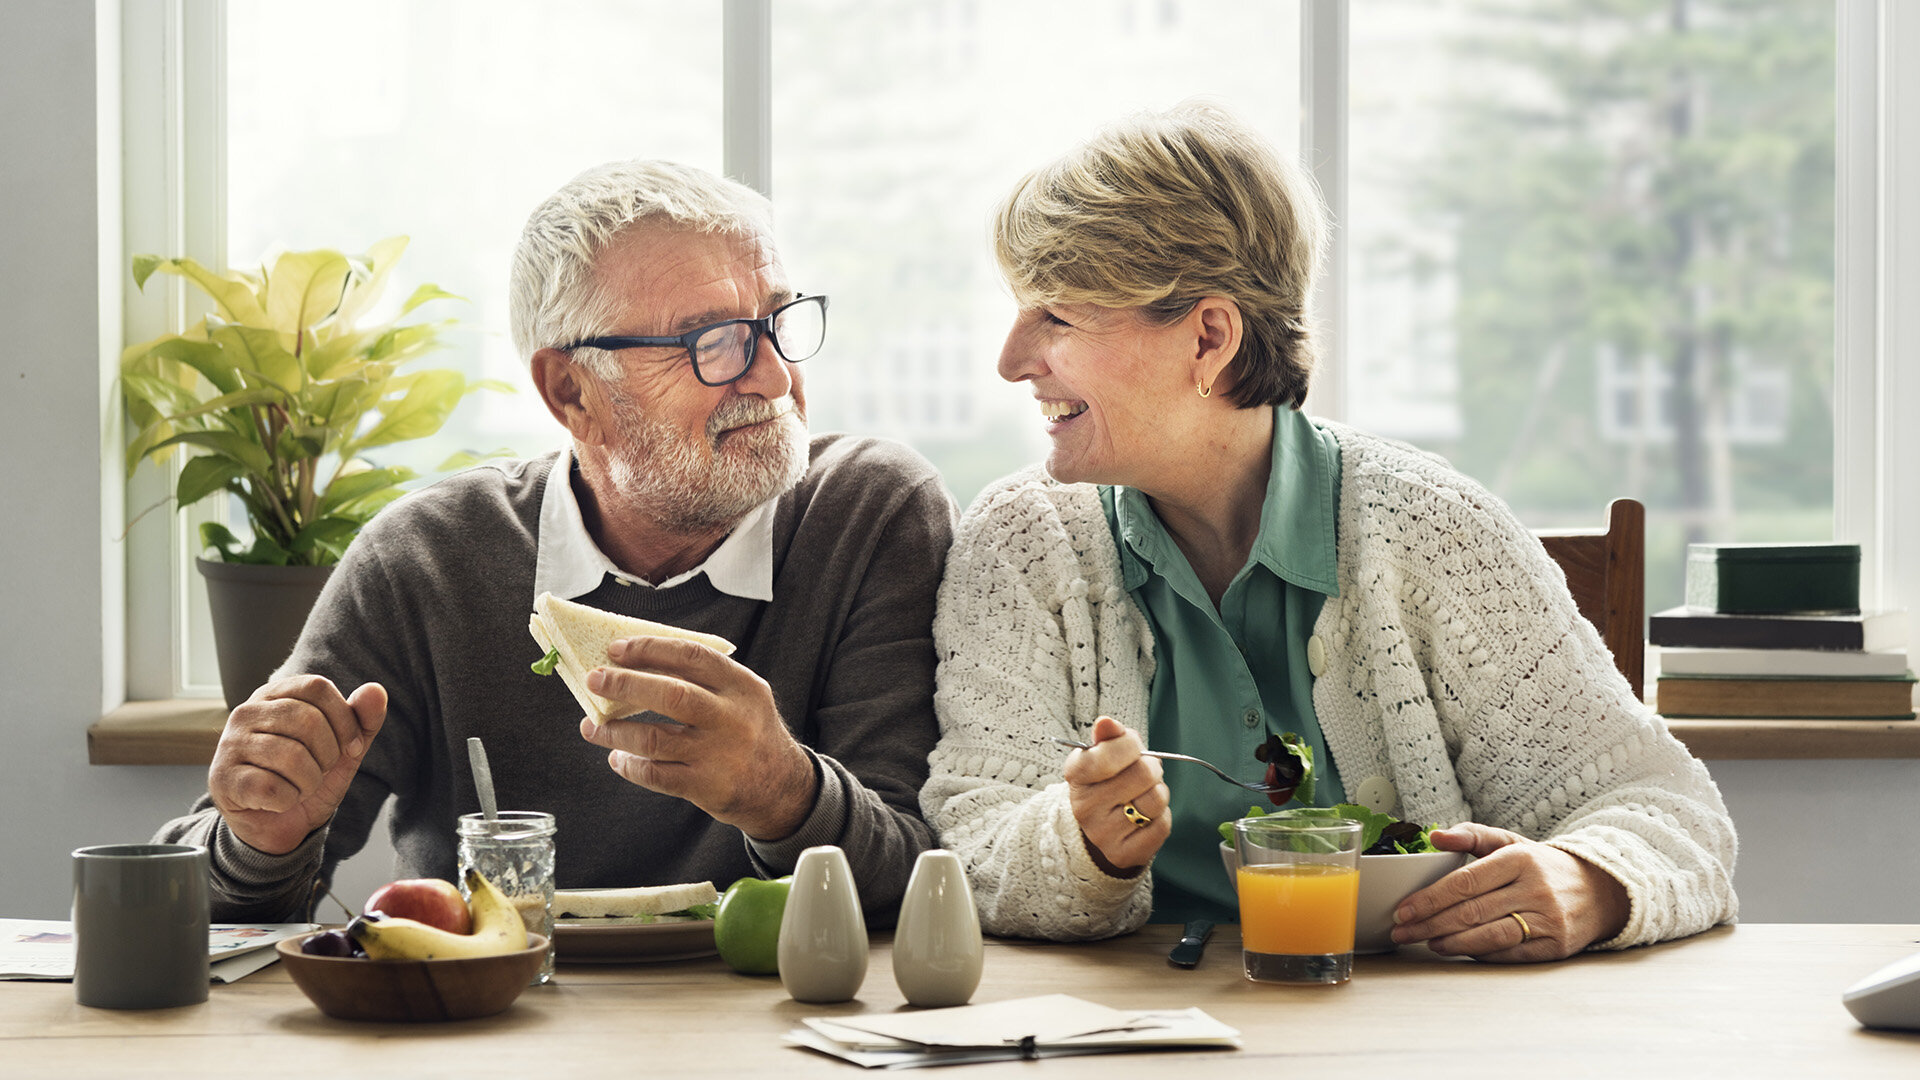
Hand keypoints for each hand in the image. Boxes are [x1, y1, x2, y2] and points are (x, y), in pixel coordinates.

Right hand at [208, 676, 386, 855]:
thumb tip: (376, 691)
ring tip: (300, 787)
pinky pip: (271, 787)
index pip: (318, 687)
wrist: (278, 824)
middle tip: (319, 772)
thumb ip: (362, 720)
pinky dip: (287, 800)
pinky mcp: (222, 778)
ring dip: (309, 781)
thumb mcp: (344, 749)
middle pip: (307, 720)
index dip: (345, 720)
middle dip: (328, 755)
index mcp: (276, 694)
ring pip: (291, 756)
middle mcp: (247, 712)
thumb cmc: (308, 776)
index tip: (350, 747)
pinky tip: (278, 801)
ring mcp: (229, 744)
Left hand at [579, 635, 816, 841]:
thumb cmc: (749, 733)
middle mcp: (732, 718)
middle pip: (671, 694)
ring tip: (592, 726)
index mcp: (742, 686)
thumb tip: (638, 663)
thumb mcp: (743, 697)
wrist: (782, 788)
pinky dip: (630, 766)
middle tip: (595, 679)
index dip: (650, 649)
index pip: (692, 656)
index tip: (617, 649)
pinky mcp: (707, 786)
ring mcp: (719, 754)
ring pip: (654, 739)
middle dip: (625, 684)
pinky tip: (618, 758)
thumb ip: (704, 680)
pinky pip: (656, 774)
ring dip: (615, 731)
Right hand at [1063, 716, 1170, 876]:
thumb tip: (1106, 723)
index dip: (1131, 745)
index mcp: (1076, 775)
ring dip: (1159, 793)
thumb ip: (1109, 736)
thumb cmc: (1107, 781)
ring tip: (1144, 794)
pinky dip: (1161, 817)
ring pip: (1156, 801)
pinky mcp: (1122, 854)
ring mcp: (1102, 834)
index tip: (1130, 748)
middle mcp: (1084, 806)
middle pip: (1144, 774)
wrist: (1099, 827)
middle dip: (1152, 768)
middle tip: (1143, 773)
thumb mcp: (1102, 754)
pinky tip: (1145, 817)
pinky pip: (1162, 826)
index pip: (1113, 750)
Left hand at [1389, 822, 1630, 961]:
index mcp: (1520, 859)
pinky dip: (1480, 953)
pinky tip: (1458, 949)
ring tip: (1427, 942)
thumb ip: (1472, 835)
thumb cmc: (1542, 866)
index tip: (1404, 909)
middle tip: (1402, 931)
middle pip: (1472, 911)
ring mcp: (1548, 919)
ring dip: (1451, 941)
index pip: (1465, 881)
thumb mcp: (1510, 842)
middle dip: (1430, 923)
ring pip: (1490, 935)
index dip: (1430, 898)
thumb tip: (1434, 837)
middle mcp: (1535, 888)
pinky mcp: (1555, 946)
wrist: (1600, 890)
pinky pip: (1509, 953)